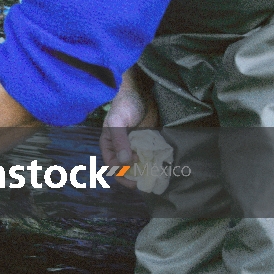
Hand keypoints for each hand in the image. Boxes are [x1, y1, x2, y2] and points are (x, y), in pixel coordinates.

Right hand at [100, 68, 158, 187]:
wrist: (140, 92)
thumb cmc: (124, 105)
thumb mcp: (118, 122)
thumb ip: (119, 141)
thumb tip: (124, 162)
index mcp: (110, 145)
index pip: (113, 166)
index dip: (122, 172)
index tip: (134, 173)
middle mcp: (122, 149)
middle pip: (126, 169)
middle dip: (136, 176)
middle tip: (147, 181)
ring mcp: (136, 146)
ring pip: (140, 164)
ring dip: (147, 170)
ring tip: (157, 176)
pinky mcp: (149, 143)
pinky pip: (152, 156)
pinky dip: (156, 161)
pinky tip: (164, 166)